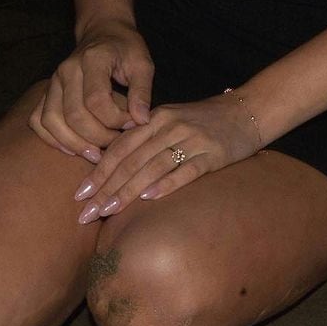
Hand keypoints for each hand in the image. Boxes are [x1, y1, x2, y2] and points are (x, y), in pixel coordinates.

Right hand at [29, 19, 153, 161]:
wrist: (103, 32)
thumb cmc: (125, 48)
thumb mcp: (142, 63)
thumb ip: (142, 91)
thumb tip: (142, 121)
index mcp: (92, 59)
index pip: (96, 99)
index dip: (114, 119)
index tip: (132, 123)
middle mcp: (67, 70)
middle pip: (74, 114)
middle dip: (97, 136)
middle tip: (116, 143)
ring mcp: (53, 81)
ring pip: (52, 120)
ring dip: (73, 143)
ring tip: (96, 154)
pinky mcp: (46, 91)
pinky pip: (38, 120)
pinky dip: (52, 139)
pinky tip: (73, 149)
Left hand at [73, 91, 261, 222]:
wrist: (247, 111)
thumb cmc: (204, 121)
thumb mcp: (171, 121)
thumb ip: (144, 140)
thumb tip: (112, 169)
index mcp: (156, 118)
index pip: (120, 147)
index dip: (98, 172)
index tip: (79, 195)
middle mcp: (170, 126)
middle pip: (131, 160)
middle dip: (105, 189)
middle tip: (85, 214)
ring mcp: (192, 139)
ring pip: (152, 167)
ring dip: (127, 191)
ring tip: (108, 212)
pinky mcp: (213, 153)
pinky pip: (186, 170)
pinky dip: (166, 184)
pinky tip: (149, 199)